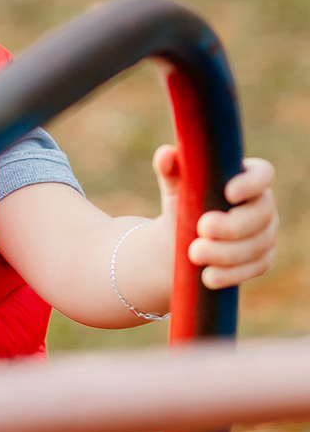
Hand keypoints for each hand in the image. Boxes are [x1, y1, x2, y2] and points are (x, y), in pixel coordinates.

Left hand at [153, 144, 277, 289]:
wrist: (182, 242)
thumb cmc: (183, 205)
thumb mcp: (175, 186)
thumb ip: (172, 169)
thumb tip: (165, 155)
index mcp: (247, 178)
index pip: (263, 174)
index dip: (251, 183)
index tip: (227, 193)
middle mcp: (263, 205)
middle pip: (261, 214)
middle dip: (232, 225)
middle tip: (201, 229)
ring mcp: (266, 234)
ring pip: (257, 244)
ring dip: (226, 252)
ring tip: (195, 254)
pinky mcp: (262, 259)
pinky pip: (255, 268)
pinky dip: (231, 274)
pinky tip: (208, 277)